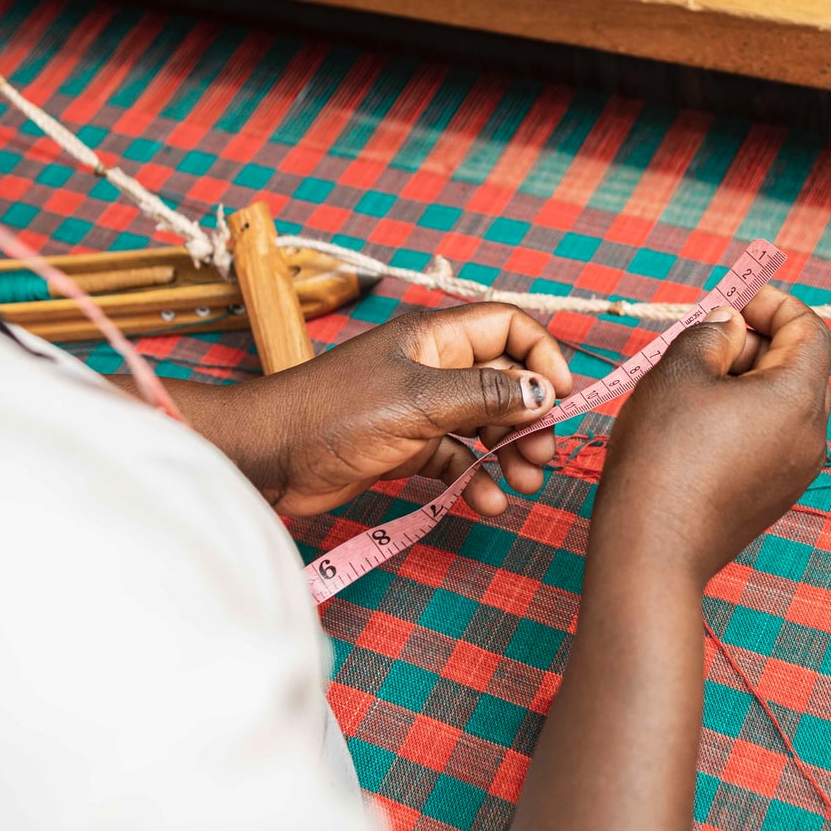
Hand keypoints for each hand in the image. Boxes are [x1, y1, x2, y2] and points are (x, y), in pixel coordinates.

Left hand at [184, 304, 575, 517]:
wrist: (269, 457)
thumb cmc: (334, 415)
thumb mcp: (419, 402)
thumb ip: (485, 396)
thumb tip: (543, 393)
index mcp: (436, 337)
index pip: (509, 328)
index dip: (542, 357)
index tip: (561, 398)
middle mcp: (433, 367)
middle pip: (504, 381)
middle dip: (530, 417)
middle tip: (543, 455)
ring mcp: (419, 408)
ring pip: (484, 423)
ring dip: (509, 451)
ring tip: (525, 482)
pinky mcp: (405, 446)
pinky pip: (456, 457)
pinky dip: (476, 477)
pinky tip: (487, 502)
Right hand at [592, 285, 830, 585]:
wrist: (650, 549)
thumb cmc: (662, 453)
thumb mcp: (680, 369)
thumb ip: (713, 331)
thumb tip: (732, 325)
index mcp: (799, 398)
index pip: (809, 329)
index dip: (771, 302)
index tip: (730, 298)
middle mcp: (812, 437)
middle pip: (799, 365)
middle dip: (754, 339)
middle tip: (701, 335)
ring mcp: (795, 473)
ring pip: (781, 403)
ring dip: (743, 378)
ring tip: (690, 379)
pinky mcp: (771, 497)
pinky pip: (768, 438)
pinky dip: (740, 415)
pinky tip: (693, 421)